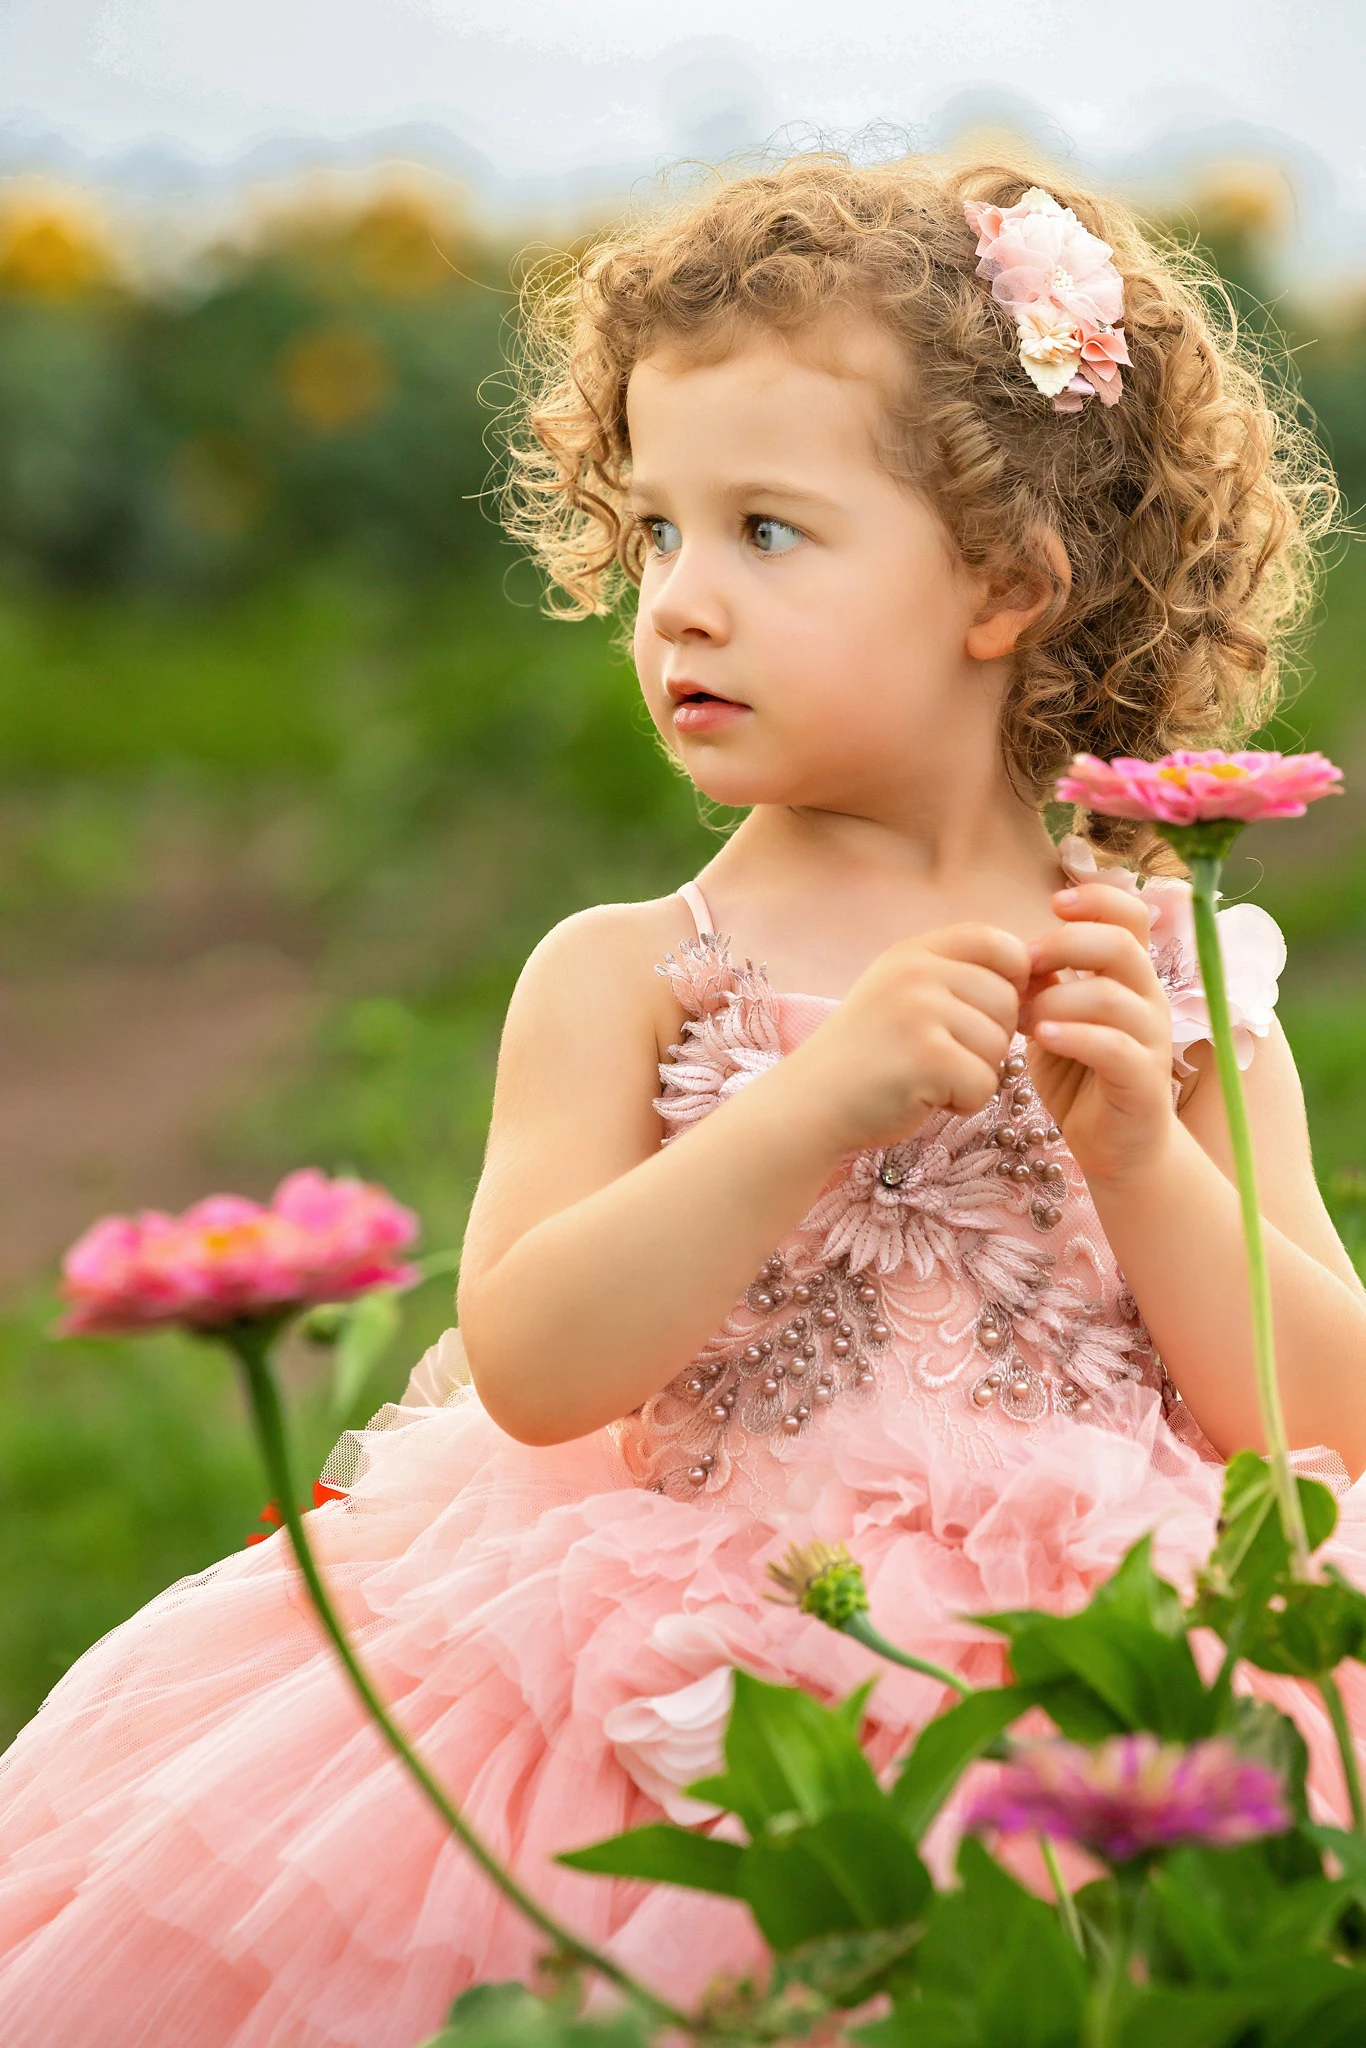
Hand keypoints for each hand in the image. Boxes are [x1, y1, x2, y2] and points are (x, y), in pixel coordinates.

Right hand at [786, 923, 1030, 1153]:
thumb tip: (1046, 973)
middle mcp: (916, 971)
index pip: (997, 942)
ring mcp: (919, 1011)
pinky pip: (985, 1081)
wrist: (810, 1104)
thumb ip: (962, 978)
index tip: (986, 1013)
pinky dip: (963, 1101)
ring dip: (976, 1073)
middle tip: (942, 1057)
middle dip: (991, 1038)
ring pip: (1001, 1044)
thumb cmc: (869, 1057)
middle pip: (1008, 999)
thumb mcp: (906, 996)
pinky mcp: (926, 1057)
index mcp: (914, 951)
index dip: (1012, 978)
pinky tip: (924, 1098)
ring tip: (928, 1078)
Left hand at [1022, 882, 1176, 1186]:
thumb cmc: (1081, 1074)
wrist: (1114, 1144)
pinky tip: (1042, 1037)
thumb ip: (1042, 985)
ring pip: (1115, 996)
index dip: (1098, 900)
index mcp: (1128, 977)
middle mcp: (1148, 1000)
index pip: (1132, 916)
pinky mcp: (1143, 1082)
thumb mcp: (1053, 1019)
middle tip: (1027, 963)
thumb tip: (1014, 954)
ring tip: (1024, 1016)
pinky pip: (1116, 1048)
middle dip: (1067, 945)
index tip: (1055, 904)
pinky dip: (1076, 1037)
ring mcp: (1151, 1041)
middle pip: (1122, 946)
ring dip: (1060, 998)